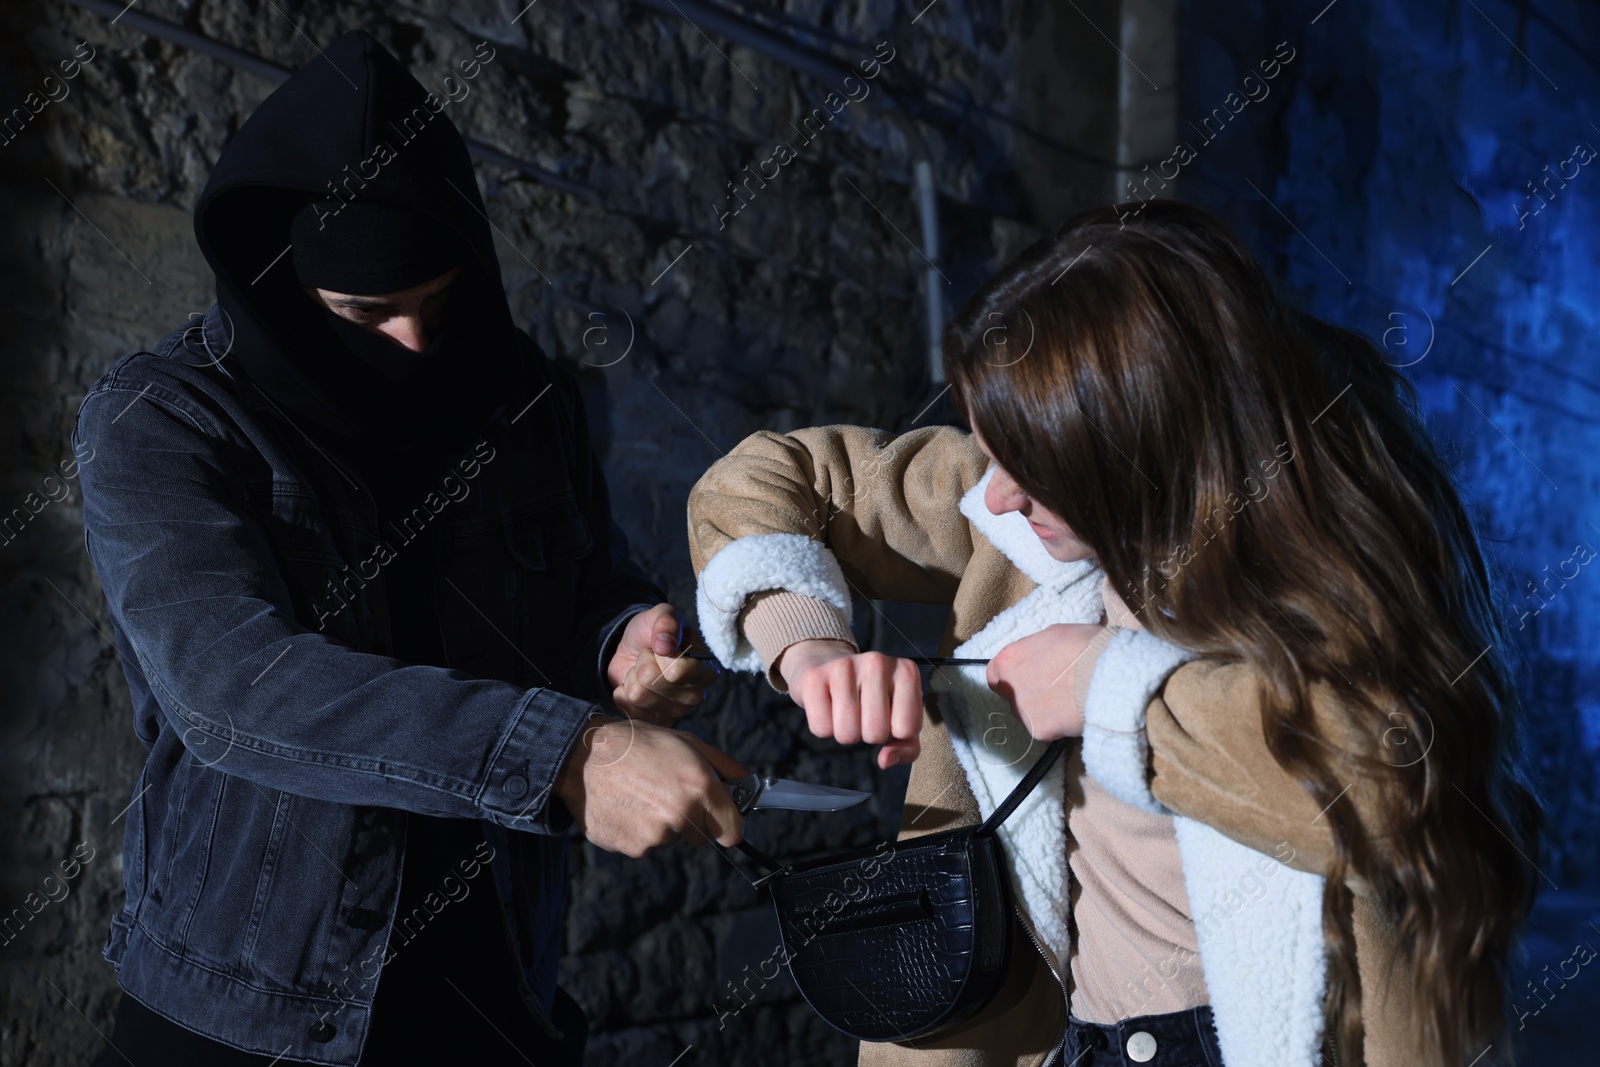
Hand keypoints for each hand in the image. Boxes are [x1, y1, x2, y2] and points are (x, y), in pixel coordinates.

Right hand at [554, 715, 747, 856]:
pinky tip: (626, 807)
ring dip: (663, 825)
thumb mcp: (686, 742)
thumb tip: (748, 783)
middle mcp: (682, 815)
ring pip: (672, 839)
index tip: (719, 820)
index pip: (732, 832)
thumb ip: (723, 765)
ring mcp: (656, 835)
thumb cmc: (638, 743)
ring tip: (641, 795)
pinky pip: (646, 845)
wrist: (583, 757)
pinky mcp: (633, 848)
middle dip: (692, 820)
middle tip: (668, 794)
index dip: (727, 825)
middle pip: (702, 837)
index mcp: (700, 787)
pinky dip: (639, 831)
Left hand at [607, 603, 720, 725]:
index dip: (659, 654)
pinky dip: (623, 693)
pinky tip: (633, 686)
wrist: (632, 651)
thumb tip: (665, 645)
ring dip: (632, 677)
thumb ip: (666, 621)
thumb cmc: (652, 633)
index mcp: (707, 668)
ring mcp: (677, 712)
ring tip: (641, 671)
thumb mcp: (659, 616)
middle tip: (648, 658)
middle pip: (655, 683)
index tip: (661, 647)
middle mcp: (697, 694)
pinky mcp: (656, 723)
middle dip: (643, 664)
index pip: (676, 670)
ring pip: (639, 695)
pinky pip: (627, 709)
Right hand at [775, 638, 922, 768]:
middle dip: (868, 734)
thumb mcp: (899, 720)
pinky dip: (824, 727)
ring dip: (846, 733)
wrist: (827, 665)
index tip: (887, 715)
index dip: (895, 733)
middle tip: (863, 714)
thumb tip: (885, 760)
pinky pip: (822, 729)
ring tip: (846, 710)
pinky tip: (827, 705)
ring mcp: (844, 666)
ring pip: (847, 734)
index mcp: (906, 672)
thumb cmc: (871, 698)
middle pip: (876, 733)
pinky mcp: (814, 676)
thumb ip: (906, 748)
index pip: (907, 729)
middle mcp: (877, 663)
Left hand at [985, 623, 1104, 740]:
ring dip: (1041, 710)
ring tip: (1068, 700)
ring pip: (1026, 714)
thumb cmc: (1085, 647)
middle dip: (1027, 694)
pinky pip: (1044, 728)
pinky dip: (1056, 724)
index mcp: (1009, 659)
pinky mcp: (1039, 730)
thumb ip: (1036, 649)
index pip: (995, 673)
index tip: (1026, 675)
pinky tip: (1073, 713)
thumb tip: (1038, 656)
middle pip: (1011, 696)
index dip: (1010, 675)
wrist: (1108, 674)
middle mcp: (1009, 686)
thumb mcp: (1055, 634)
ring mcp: (1022, 711)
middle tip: (1053, 688)